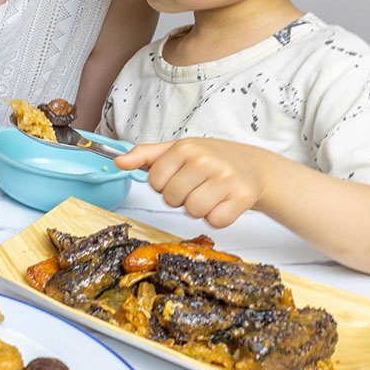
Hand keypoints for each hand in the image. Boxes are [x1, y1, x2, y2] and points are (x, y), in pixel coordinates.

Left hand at [113, 138, 271, 227]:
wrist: (252, 166)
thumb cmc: (210, 159)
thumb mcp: (176, 150)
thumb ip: (144, 156)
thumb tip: (118, 162)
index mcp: (186, 148)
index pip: (154, 181)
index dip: (164, 184)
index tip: (179, 176)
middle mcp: (206, 160)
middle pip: (172, 198)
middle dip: (181, 197)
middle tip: (196, 186)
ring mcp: (225, 178)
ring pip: (192, 211)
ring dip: (198, 208)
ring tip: (210, 193)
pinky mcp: (242, 197)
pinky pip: (215, 221)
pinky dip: (217, 217)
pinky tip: (223, 201)